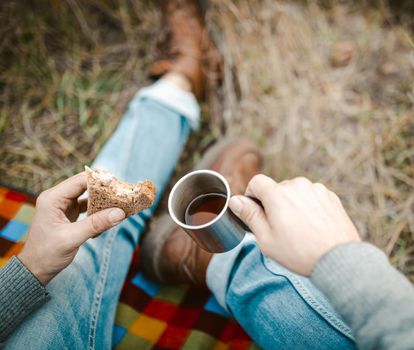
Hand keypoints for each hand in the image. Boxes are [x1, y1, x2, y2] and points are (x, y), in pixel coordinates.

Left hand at [18, 172, 125, 284]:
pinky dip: (99, 210)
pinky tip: (109, 217)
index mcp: (52, 199)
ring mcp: (64, 205)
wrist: (35, 269)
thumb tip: (119, 213)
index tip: (118, 186)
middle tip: (122, 194)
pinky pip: (88, 205)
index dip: (99, 181)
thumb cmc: (47, 254)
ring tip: (119, 203)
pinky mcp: (70, 213)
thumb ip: (96, 224)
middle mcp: (57, 198)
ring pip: (88, 195)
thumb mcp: (72, 238)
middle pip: (85, 185)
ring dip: (103, 200)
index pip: (79, 181)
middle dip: (104, 189)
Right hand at [229, 175, 360, 275]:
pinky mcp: (330, 196)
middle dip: (273, 203)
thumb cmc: (299, 252)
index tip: (256, 210)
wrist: (338, 260)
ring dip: (292, 203)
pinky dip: (308, 206)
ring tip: (298, 228)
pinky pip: (311, 196)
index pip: (257, 182)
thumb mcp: (266, 238)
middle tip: (279, 227)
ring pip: (295, 191)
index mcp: (277, 194)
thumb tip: (234, 200)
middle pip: (277, 188)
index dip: (252, 195)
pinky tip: (312, 225)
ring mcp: (316, 189)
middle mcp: (297, 185)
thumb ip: (249, 215)